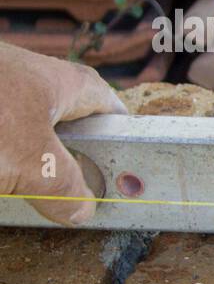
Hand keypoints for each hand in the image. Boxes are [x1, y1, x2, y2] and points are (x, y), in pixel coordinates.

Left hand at [0, 42, 125, 225]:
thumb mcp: (34, 164)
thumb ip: (66, 187)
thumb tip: (82, 206)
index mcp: (57, 80)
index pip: (104, 101)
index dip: (118, 130)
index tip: (126, 160)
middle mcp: (21, 77)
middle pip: (57, 118)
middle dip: (66, 156)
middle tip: (71, 191)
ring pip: (16, 130)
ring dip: (22, 163)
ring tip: (21, 190)